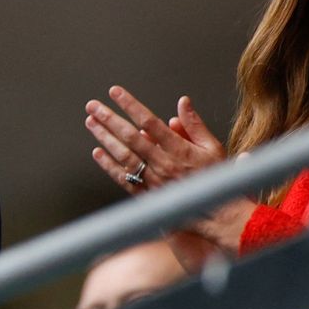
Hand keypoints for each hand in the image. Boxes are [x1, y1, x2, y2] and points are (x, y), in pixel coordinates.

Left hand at [85, 87, 254, 252]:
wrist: (217, 215)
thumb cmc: (215, 179)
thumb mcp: (213, 147)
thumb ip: (195, 124)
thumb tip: (182, 102)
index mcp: (179, 149)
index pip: (149, 122)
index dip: (131, 105)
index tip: (116, 93)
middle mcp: (163, 164)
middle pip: (131, 137)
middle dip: (110, 119)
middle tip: (93, 106)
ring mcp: (153, 181)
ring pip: (124, 156)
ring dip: (105, 138)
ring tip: (91, 123)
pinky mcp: (147, 195)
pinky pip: (124, 178)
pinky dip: (109, 166)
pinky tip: (97, 153)